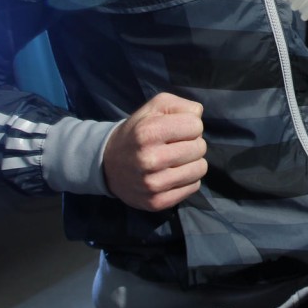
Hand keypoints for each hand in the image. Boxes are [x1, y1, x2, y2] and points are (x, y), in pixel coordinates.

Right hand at [102, 92, 207, 211]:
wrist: (108, 164)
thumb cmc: (138, 131)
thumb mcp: (154, 108)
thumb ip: (181, 105)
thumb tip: (199, 116)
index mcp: (148, 132)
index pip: (196, 125)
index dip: (190, 125)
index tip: (177, 130)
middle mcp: (150, 159)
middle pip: (200, 148)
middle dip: (192, 143)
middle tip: (176, 145)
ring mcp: (153, 184)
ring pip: (200, 169)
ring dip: (192, 162)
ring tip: (176, 160)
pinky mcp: (157, 202)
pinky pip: (193, 187)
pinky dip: (188, 179)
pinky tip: (173, 174)